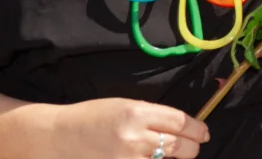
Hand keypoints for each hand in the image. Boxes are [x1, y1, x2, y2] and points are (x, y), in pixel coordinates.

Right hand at [39, 98, 209, 158]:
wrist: (58, 137)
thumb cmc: (92, 118)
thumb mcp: (125, 106)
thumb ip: (154, 116)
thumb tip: (183, 127)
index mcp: (137, 112)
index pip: (181, 122)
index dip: (197, 129)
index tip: (203, 132)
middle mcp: (135, 138)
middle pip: (181, 147)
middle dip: (192, 148)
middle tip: (193, 147)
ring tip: (171, 155)